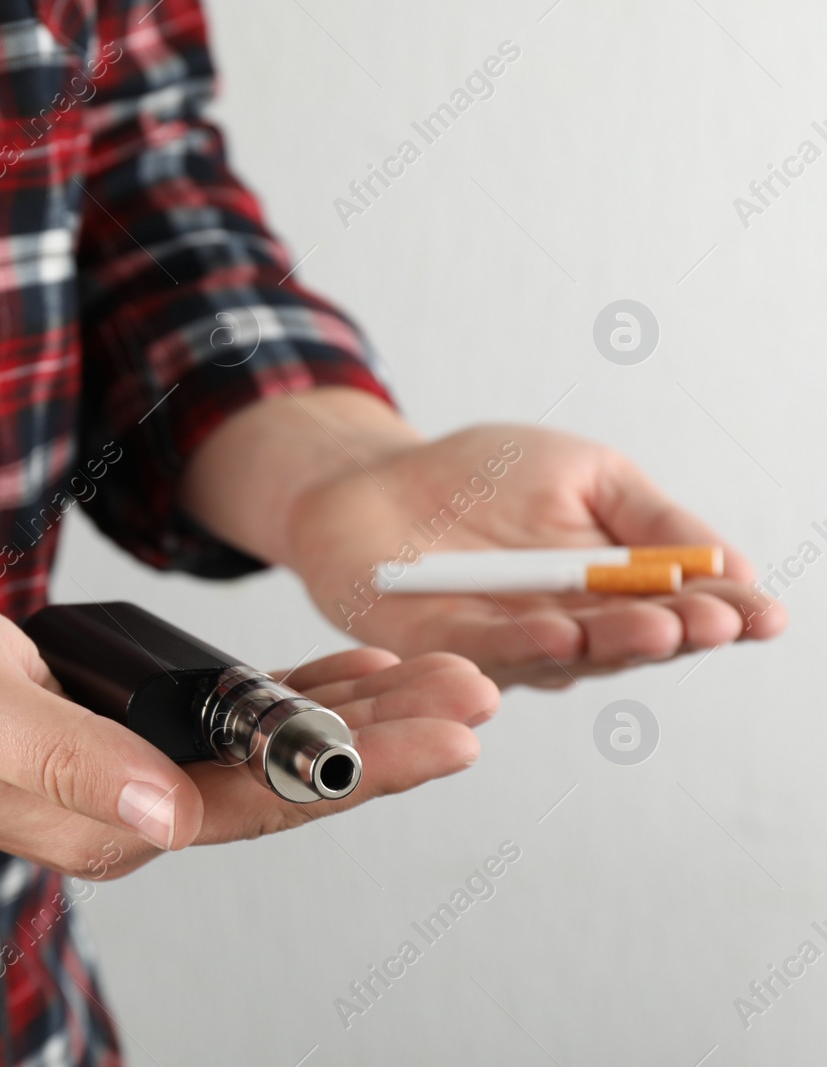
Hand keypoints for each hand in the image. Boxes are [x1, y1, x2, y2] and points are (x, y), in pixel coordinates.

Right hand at [0, 582, 497, 877]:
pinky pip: (231, 723)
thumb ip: (67, 762)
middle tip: (480, 689)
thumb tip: (170, 816)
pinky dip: (297, 696)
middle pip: (288, 783)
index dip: (361, 769)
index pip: (263, 805)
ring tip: (441, 674)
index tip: (447, 732)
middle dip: (389, 741)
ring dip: (357, 716)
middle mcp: (129, 813)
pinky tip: (349, 671)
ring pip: (270, 753)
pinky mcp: (123, 737)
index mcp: (105, 822)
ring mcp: (128, 779)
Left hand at [281, 424, 786, 687]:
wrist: (377, 479)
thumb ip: (652, 520)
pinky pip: (486, 653)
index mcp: (615, 591)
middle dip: (676, 632)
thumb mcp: (586, 474)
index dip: (726, 616)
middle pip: (634, 644)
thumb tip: (735, 567)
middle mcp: (572, 630)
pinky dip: (522, 646)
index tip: (762, 614)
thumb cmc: (484, 475)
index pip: (684, 611)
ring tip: (653, 626)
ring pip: (570, 655)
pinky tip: (560, 635)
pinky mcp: (442, 648)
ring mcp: (509, 646)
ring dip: (612, 642)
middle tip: (710, 622)